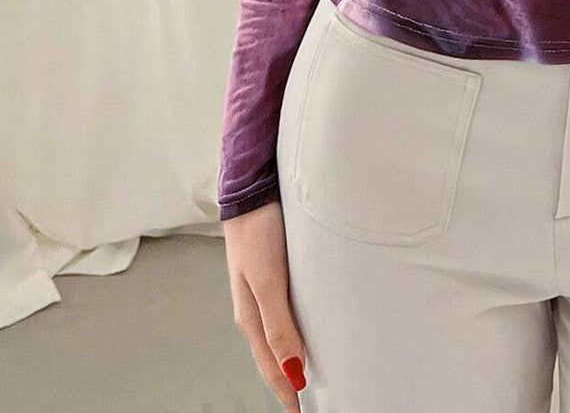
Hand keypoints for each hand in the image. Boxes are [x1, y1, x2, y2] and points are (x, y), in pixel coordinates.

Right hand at [223, 199, 307, 409]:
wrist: (252, 189)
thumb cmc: (258, 231)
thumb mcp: (268, 280)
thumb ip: (279, 323)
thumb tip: (292, 369)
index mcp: (251, 316)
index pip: (272, 367)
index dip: (287, 392)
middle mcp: (256, 308)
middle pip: (273, 356)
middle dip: (287, 382)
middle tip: (307, 402)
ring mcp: (264, 290)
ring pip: (278, 336)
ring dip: (291, 358)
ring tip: (308, 375)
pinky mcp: (274, 273)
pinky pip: (284, 313)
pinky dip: (294, 331)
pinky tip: (306, 330)